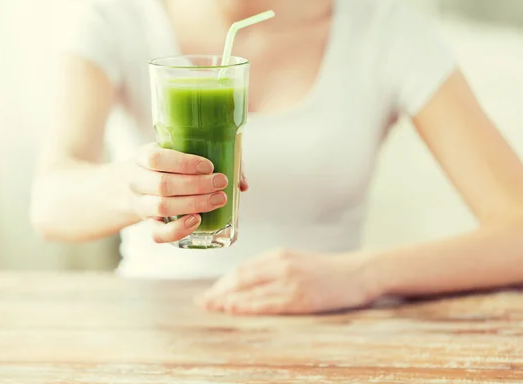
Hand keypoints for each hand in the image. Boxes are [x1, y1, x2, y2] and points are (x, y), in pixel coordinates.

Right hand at [128, 143, 247, 243]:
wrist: (135, 185)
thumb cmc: (167, 167)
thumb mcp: (178, 154)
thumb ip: (209, 162)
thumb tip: (241, 183)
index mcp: (143, 157)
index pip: (156, 158)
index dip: (184, 163)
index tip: (208, 166)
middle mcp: (137, 180)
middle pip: (162, 185)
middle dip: (196, 185)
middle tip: (221, 183)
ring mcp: (141, 204)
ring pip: (162, 207)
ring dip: (193, 204)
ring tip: (218, 200)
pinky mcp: (149, 224)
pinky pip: (157, 233)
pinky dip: (177, 230)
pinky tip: (196, 221)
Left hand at [196, 249, 379, 314]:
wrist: (361, 272)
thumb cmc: (329, 270)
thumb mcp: (298, 262)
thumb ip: (274, 269)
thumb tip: (247, 283)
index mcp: (280, 255)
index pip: (243, 269)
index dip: (222, 282)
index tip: (208, 292)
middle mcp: (282, 265)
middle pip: (241, 277)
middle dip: (218, 290)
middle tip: (201, 301)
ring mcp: (291, 280)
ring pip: (250, 289)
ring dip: (227, 299)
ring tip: (210, 307)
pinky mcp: (302, 297)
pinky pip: (268, 302)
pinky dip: (247, 305)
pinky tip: (233, 308)